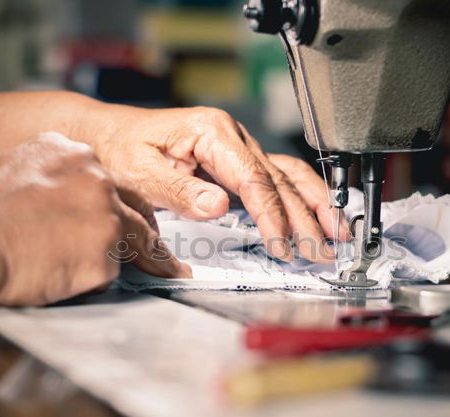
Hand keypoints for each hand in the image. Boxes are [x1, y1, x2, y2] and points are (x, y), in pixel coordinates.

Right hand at [0, 132, 189, 306]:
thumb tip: (57, 201)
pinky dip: (101, 279)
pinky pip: (112, 272)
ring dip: (153, 259)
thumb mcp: (11, 170)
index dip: (119, 202)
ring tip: (172, 272)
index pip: (109, 179)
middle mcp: (97, 179)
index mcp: (72, 153)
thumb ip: (49, 180)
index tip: (129, 215)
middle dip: (150, 229)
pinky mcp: (107, 254)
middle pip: (136, 207)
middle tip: (163, 248)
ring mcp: (107, 216)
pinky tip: (82, 283)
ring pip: (137, 240)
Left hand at [75, 105, 349, 262]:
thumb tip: (218, 206)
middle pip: (279, 181)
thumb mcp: (139, 170)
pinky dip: (302, 196)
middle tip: (321, 252)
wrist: (111, 134)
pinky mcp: (239, 160)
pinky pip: (279, 176)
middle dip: (304, 219)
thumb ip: (178, 189)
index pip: (254, 179)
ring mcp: (239, 147)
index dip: (272, 216)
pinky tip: (318, 214)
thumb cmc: (122, 149)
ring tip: (338, 233)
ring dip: (316, 205)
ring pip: (288, 176)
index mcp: (212, 132)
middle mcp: (233, 136)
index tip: (282, 246)